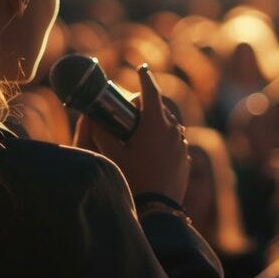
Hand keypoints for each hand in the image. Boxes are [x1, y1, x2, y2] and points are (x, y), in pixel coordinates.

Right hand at [73, 64, 189, 203]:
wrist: (158, 209)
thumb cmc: (134, 179)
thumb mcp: (113, 154)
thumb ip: (102, 133)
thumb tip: (94, 118)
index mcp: (156, 123)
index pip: (151, 91)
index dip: (144, 77)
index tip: (140, 68)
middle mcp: (173, 129)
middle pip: (161, 107)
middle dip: (148, 104)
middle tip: (133, 107)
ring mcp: (181, 145)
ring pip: (170, 124)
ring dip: (157, 122)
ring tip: (141, 129)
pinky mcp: (185, 158)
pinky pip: (174, 141)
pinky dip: (164, 139)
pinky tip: (152, 150)